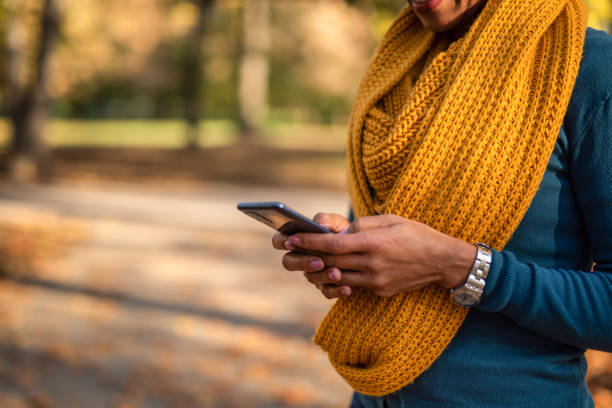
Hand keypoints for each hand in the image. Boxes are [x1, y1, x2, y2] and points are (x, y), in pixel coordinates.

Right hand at [272, 213, 353, 298]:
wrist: (361, 248)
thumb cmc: (343, 231)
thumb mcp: (336, 222)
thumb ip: (326, 220)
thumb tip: (320, 225)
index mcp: (298, 240)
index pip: (280, 240)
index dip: (282, 241)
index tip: (291, 242)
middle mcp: (301, 258)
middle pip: (289, 262)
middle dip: (302, 262)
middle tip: (318, 261)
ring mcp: (312, 273)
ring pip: (310, 278)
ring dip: (323, 276)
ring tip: (337, 273)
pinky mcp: (326, 286)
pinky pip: (327, 291)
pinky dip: (337, 291)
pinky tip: (347, 288)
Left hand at [282, 214, 476, 297]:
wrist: (442, 261)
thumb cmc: (415, 234)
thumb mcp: (389, 220)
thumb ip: (361, 225)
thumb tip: (339, 232)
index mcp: (373, 243)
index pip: (332, 245)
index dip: (308, 242)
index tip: (291, 238)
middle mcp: (372, 264)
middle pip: (330, 263)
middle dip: (308, 257)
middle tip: (293, 250)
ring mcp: (376, 281)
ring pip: (338, 278)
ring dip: (321, 271)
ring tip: (310, 262)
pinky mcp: (380, 291)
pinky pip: (354, 285)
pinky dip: (341, 279)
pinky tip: (334, 271)